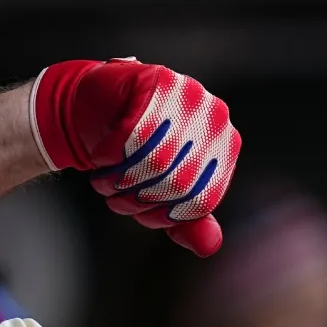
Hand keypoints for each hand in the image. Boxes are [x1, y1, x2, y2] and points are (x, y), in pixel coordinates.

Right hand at [30, 58, 239, 256]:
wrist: (100, 108)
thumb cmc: (137, 153)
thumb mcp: (164, 193)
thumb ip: (188, 222)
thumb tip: (209, 246)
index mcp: (225, 148)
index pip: (202, 200)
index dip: (164, 215)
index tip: (140, 214)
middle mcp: (215, 118)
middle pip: (179, 183)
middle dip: (139, 200)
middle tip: (116, 198)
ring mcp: (188, 94)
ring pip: (156, 160)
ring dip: (120, 180)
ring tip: (105, 181)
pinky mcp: (155, 80)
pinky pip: (130, 133)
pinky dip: (108, 155)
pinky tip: (101, 157)